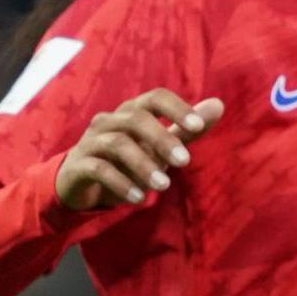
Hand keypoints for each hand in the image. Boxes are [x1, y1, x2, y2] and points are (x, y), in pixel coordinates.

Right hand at [55, 90, 224, 212]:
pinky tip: (139, 198)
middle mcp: (109, 121)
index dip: (177, 108)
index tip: (198, 126)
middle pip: (136, 120)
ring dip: (144, 165)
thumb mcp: (161, 146)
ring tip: (164, 186)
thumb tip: (219, 105)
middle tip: (185, 162)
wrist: (81, 182)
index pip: (155, 97)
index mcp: (132, 111)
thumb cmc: (129, 159)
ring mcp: (90, 141)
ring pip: (117, 144)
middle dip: (163, 140)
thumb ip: (187, 129)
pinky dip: (121, 183)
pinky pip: (98, 169)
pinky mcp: (77, 165)